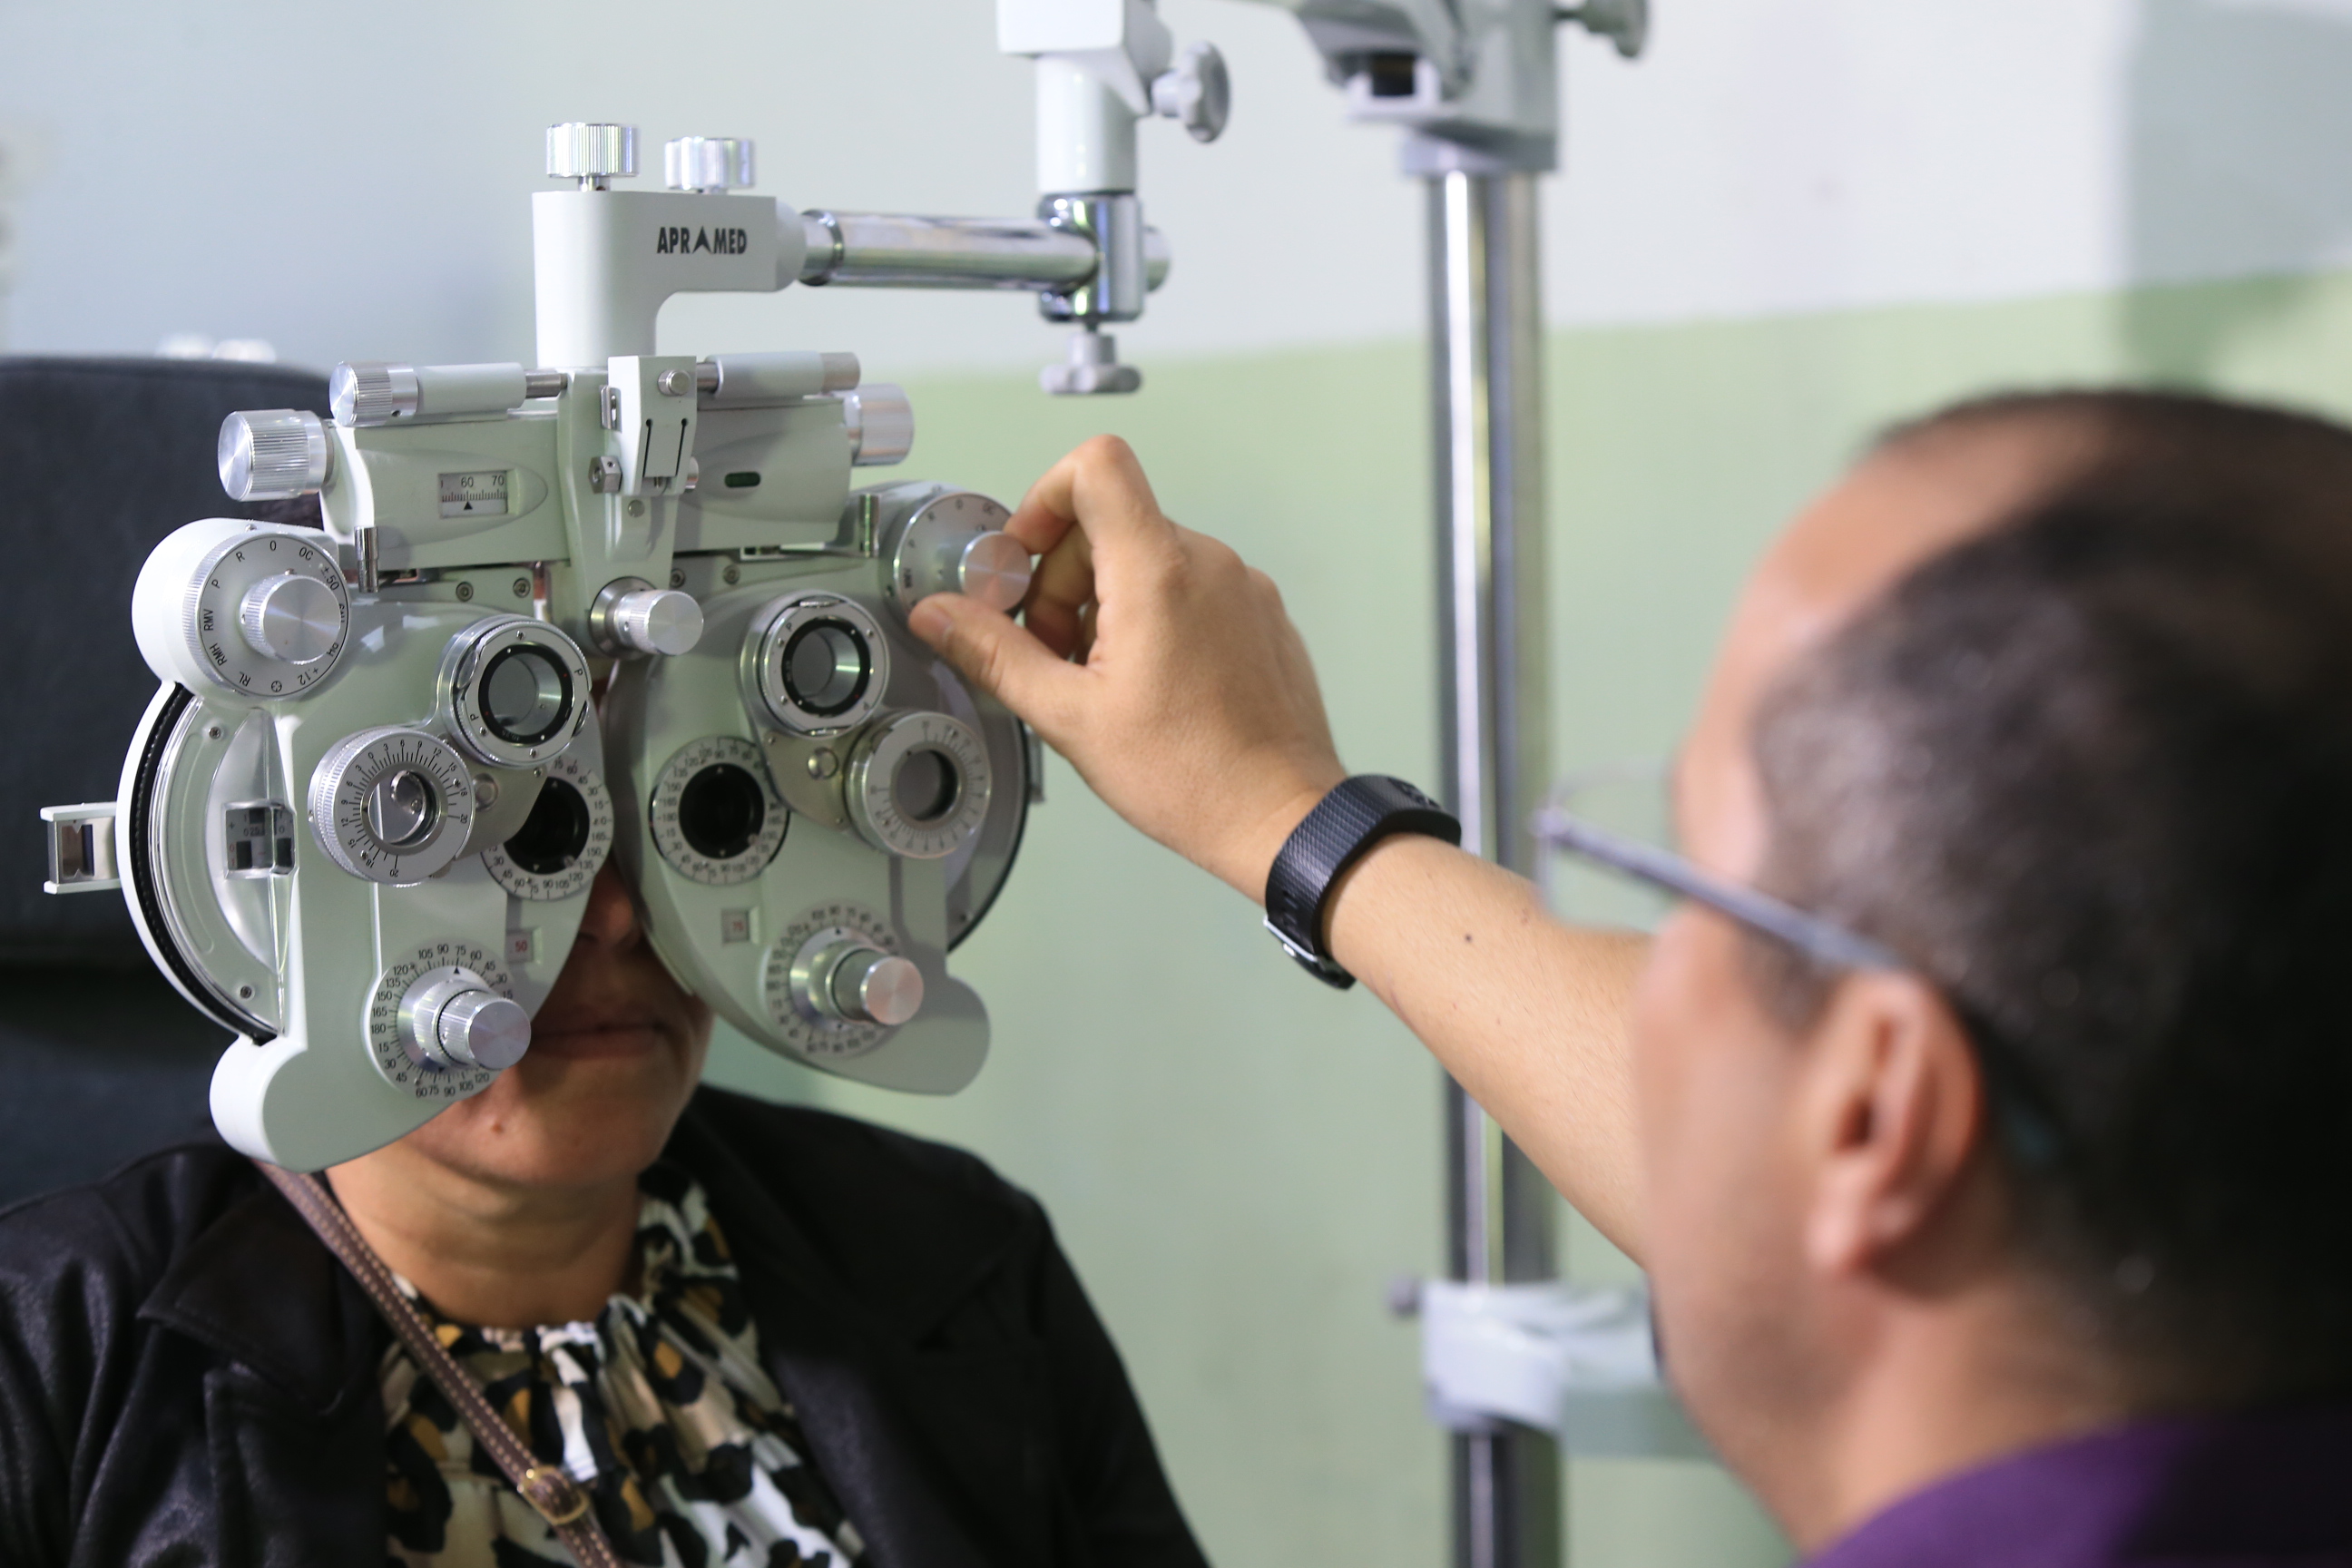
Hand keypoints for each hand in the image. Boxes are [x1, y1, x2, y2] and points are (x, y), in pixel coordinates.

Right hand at [909, 436, 1345, 899]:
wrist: (1282, 817)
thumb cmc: (1193, 777)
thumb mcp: (1069, 718)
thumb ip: (996, 654)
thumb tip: (940, 615)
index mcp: (1158, 573)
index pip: (1097, 466)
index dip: (1045, 498)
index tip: (1027, 557)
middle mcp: (1209, 564)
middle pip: (1111, 523)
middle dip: (1065, 579)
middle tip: (1056, 653)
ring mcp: (1243, 587)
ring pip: (1150, 558)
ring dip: (1107, 604)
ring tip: (1103, 680)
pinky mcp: (1261, 615)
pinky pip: (1192, 587)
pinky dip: (1155, 618)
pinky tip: (1149, 686)